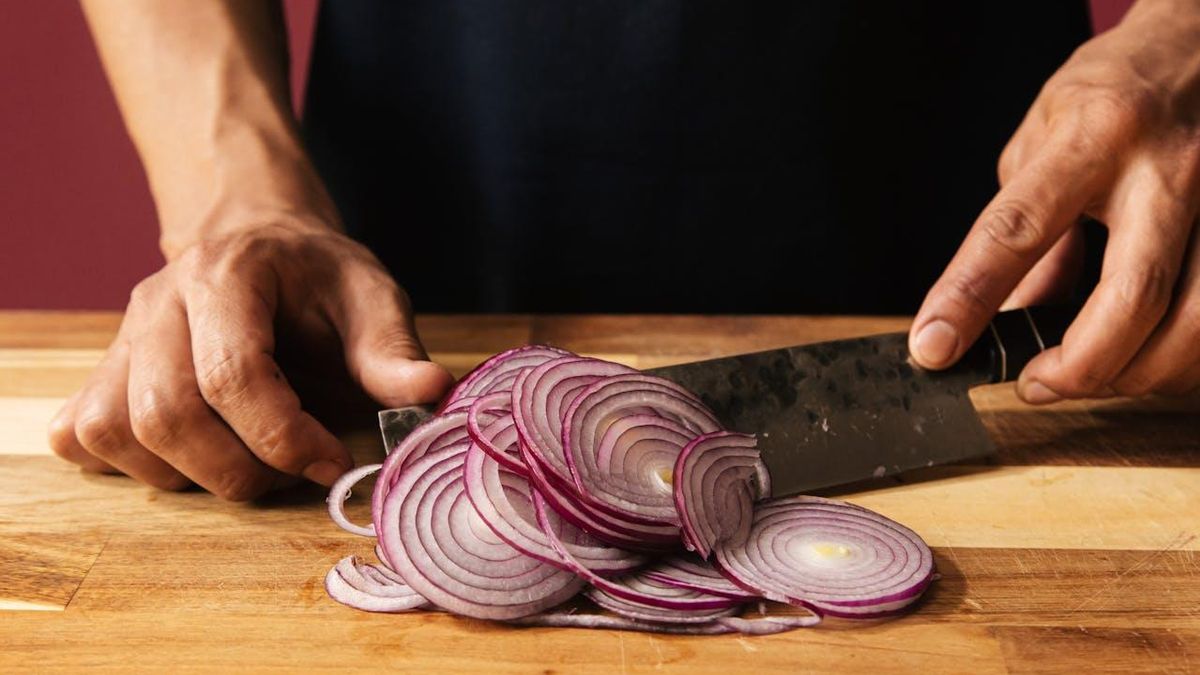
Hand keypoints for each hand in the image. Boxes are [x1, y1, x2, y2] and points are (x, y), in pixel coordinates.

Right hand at [48, 219, 452, 499]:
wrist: (257, 238)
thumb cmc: (316, 274)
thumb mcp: (370, 293)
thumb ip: (392, 348)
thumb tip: (431, 393)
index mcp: (227, 275)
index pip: (232, 375)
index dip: (284, 438)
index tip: (334, 464)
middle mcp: (158, 302)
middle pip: (166, 414)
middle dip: (240, 468)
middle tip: (296, 470)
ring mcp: (120, 337)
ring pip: (119, 433)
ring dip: (190, 475)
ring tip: (252, 460)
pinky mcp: (102, 370)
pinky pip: (84, 437)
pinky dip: (133, 465)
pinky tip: (193, 454)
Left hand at [909, 0, 1199, 402]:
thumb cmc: (1114, 91)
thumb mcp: (1043, 141)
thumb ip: (1024, 227)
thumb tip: (1006, 315)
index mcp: (1093, 137)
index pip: (1017, 229)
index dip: (969, 296)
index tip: (934, 346)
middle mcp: (1166, 167)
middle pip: (1130, 296)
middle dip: (1079, 365)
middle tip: (1036, 384)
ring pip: (1194, 321)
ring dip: (1136, 373)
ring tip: (1090, 376)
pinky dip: (1180, 354)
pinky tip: (1148, 355)